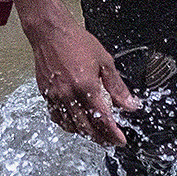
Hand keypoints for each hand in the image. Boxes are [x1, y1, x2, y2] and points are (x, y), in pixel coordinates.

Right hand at [26, 19, 139, 146]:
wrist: (50, 32)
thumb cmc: (76, 42)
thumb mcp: (104, 61)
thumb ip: (117, 86)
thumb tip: (130, 104)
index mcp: (86, 87)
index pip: (103, 120)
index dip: (113, 134)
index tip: (120, 141)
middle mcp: (69, 95)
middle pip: (86, 128)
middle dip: (101, 138)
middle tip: (110, 142)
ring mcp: (55, 96)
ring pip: (71, 126)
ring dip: (85, 134)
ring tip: (96, 134)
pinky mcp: (46, 94)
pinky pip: (57, 117)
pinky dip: (68, 125)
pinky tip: (75, 123)